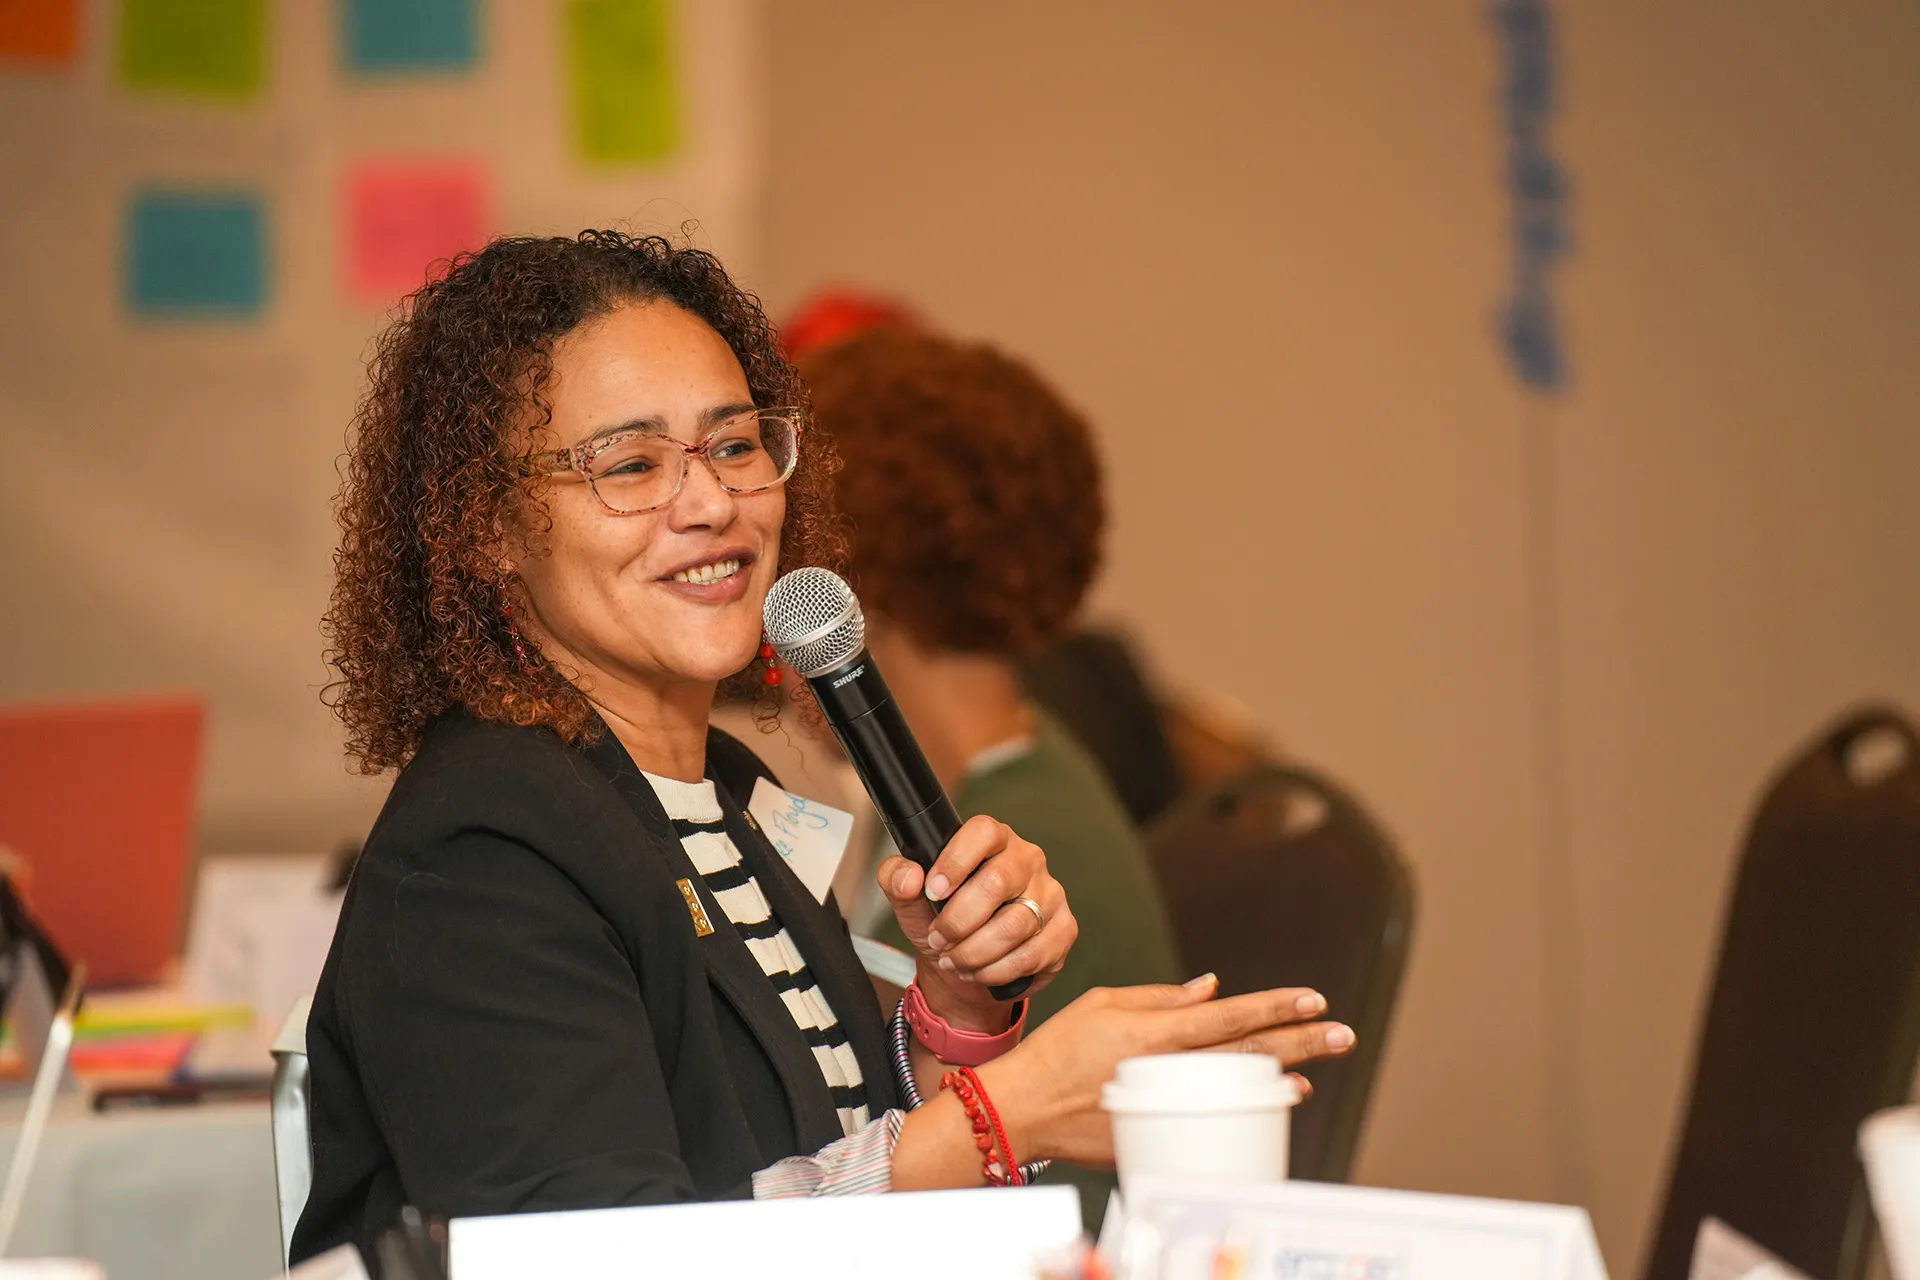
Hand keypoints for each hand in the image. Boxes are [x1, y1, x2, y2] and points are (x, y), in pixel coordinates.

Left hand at [878, 815, 1077, 1028]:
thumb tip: (909, 876)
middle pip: (997, 883)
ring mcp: (1051, 894)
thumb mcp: (911, 902)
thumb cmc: (943, 923)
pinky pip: (1033, 954)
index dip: (956, 860)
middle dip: (958, 921)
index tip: (933, 891)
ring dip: (975, 951)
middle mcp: (1028, 860)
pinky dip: (997, 970)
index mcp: (993, 840)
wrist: (966, 967)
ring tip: (954, 960)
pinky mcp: (1064, 930)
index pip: (983, 832)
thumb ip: (897, 879)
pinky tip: (980, 971)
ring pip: (1015, 925)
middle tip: (938, 939)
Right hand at [977, 976, 1356, 1166]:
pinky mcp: (1160, 1134)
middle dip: (1302, 1041)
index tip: (1313, 999)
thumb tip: (1211, 988)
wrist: (1024, 1108)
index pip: (1231, 1015)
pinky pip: (1217, 1119)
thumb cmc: (1059, 1049)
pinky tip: (1275, 1101)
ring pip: (1240, 1089)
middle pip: (1250, 1053)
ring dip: (1284, 1077)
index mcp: (1155, 1031)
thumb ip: (1161, 996)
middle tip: (1343, 1034)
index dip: (1277, 1006)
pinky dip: (1250, 1108)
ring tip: (1315, 1068)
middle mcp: (1169, 1068)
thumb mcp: (1105, 1003)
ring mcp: (1168, 1106)